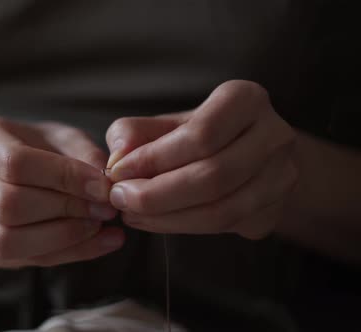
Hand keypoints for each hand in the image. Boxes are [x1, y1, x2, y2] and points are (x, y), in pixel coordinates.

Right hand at [0, 117, 123, 267]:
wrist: (10, 172)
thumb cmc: (39, 148)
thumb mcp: (62, 137)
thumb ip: (83, 154)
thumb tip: (105, 183)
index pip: (14, 163)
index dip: (62, 176)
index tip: (101, 184)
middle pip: (7, 205)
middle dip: (65, 208)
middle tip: (105, 207)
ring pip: (9, 241)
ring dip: (64, 236)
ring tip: (100, 224)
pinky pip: (26, 260)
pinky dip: (71, 253)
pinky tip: (101, 241)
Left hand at [105, 80, 297, 238]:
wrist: (245, 154)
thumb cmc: (196, 134)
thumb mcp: (164, 124)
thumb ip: (134, 134)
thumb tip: (116, 157)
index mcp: (245, 99)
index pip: (200, 135)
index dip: (153, 158)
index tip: (117, 172)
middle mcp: (274, 135)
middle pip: (212, 176)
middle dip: (156, 194)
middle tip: (120, 199)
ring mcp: (282, 175)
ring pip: (220, 209)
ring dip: (166, 217)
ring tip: (132, 213)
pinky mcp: (275, 209)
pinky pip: (225, 226)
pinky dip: (182, 227)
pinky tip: (154, 221)